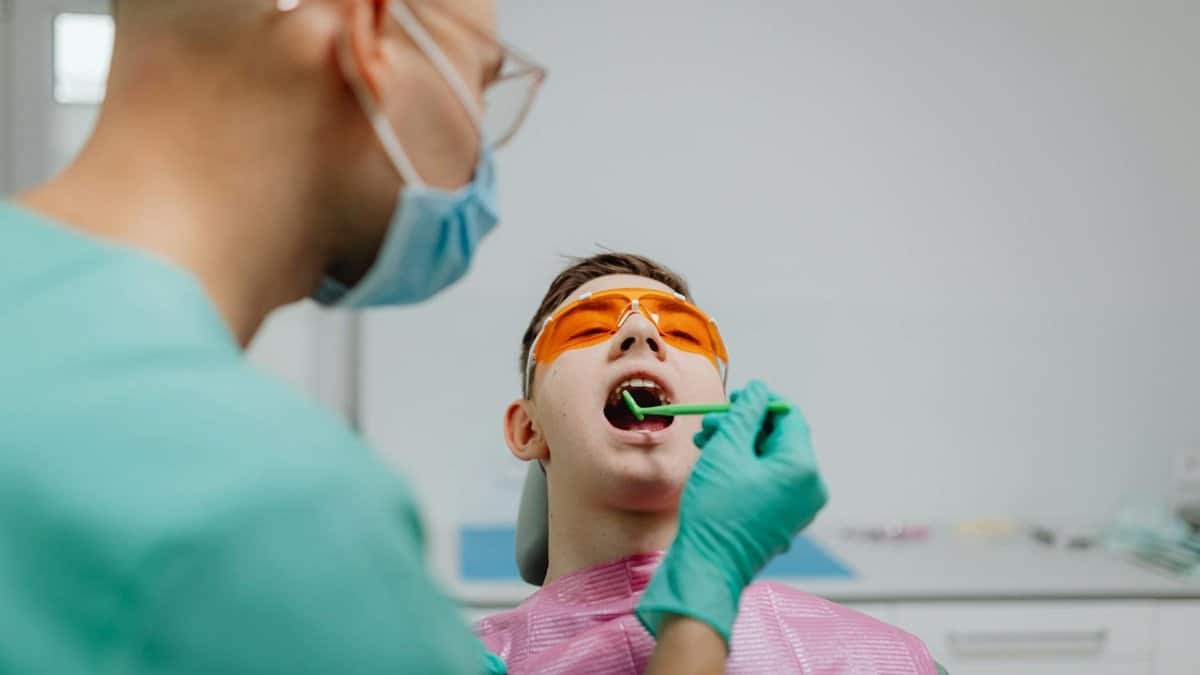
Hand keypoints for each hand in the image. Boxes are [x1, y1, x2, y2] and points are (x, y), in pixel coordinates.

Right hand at [636, 380, 827, 643]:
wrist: (708, 567)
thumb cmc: (716, 510)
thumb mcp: (726, 450)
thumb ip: (745, 414)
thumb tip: (759, 389)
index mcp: (803, 467)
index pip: (787, 416)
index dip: (758, 402)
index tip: (731, 400)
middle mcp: (811, 488)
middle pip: (779, 438)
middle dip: (743, 426)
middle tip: (709, 425)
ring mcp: (800, 507)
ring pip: (771, 460)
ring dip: (739, 446)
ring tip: (705, 445)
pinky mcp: (785, 519)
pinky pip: (770, 482)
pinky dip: (746, 469)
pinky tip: (717, 467)